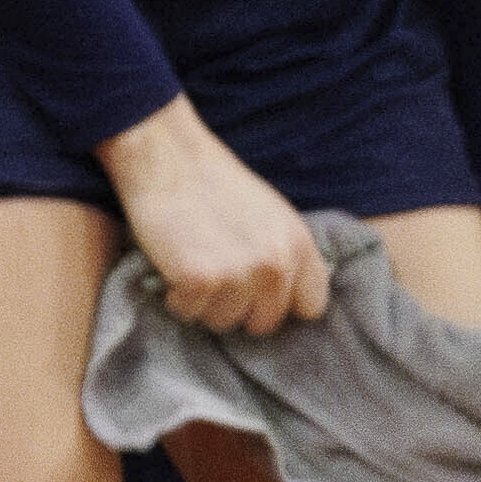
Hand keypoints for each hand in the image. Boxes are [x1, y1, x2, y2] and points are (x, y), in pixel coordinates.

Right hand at [100, 99, 330, 333]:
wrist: (169, 158)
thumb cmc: (217, 185)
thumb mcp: (273, 215)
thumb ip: (288, 254)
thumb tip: (298, 299)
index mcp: (299, 245)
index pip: (311, 307)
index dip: (283, 305)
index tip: (262, 297)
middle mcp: (277, 263)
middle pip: (265, 323)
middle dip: (240, 308)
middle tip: (218, 278)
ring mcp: (239, 274)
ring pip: (225, 322)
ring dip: (206, 304)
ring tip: (195, 265)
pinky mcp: (200, 280)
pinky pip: (189, 313)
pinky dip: (177, 298)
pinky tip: (175, 267)